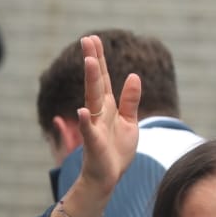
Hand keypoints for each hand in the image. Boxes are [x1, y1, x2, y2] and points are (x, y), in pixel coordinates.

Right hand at [74, 34, 141, 196]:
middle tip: (87, 39)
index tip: (93, 39)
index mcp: (108, 107)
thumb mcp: (129, 123)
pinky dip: (85, 122)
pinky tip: (82, 111)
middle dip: (93, 62)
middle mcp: (99, 113)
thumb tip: (133, 76)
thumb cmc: (117, 151)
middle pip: (96, 83)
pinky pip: (89, 131)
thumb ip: (130, 101)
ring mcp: (95, 127)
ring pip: (93, 100)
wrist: (108, 177)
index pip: (103, 78)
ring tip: (89, 62)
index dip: (99, 59)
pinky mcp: (94, 144)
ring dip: (91, 81)